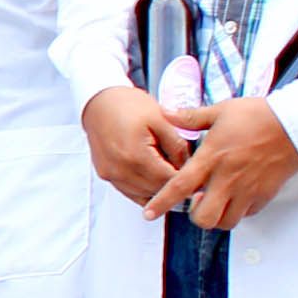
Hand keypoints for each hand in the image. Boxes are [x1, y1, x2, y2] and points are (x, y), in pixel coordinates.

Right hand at [81, 86, 188, 206]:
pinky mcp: (106, 175)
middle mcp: (119, 170)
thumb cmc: (128, 106)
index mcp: (135, 156)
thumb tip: (189, 167)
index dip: (186, 180)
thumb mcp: (162, 119)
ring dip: (159, 188)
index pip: (168, 181)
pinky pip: (130, 192)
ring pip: (144, 196)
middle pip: (157, 191)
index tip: (198, 176)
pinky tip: (153, 177)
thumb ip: (178, 146)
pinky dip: (144, 189)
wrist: (99, 102)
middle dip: (173, 184)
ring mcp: (110, 175)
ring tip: (169, 172)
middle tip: (187, 174)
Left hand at [144, 97, 297, 227]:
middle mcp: (228, 178)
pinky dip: (238, 211)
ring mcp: (249, 189)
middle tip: (196, 204)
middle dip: (195, 216)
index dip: (162, 202)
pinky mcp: (266, 194)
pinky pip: (247, 214)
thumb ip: (190, 117)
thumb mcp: (221, 110)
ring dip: (217, 217)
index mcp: (212, 157)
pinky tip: (236, 197)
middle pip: (204, 217)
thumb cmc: (260, 115)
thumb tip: (166, 113)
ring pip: (226, 222)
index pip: (180, 186)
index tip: (150, 213)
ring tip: (216, 202)